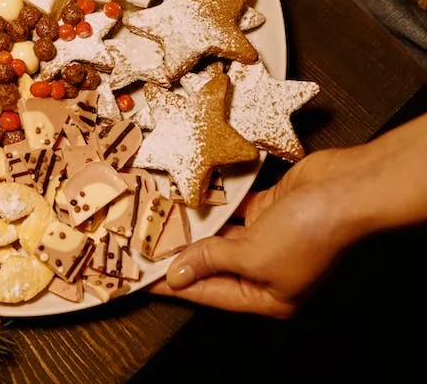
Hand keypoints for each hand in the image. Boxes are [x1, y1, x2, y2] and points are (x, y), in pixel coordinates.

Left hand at [153, 149, 364, 317]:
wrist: (345, 189)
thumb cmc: (308, 231)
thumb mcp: (252, 255)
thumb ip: (211, 260)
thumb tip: (178, 274)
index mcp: (268, 296)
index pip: (209, 293)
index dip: (174, 285)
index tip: (142, 277)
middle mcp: (267, 270)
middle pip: (212, 265)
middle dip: (180, 254)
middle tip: (143, 243)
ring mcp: (268, 238)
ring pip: (220, 237)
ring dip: (193, 228)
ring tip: (157, 220)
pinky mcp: (269, 209)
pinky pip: (232, 211)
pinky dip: (212, 205)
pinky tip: (185, 198)